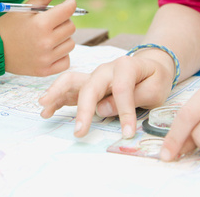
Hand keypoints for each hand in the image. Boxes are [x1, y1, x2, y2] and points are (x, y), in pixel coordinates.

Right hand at [0, 0, 76, 75]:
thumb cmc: (9, 26)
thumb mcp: (23, 9)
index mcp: (40, 24)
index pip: (68, 10)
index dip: (69, 3)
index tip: (67, 3)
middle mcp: (45, 42)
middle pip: (71, 27)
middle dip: (63, 21)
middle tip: (51, 21)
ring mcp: (45, 58)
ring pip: (70, 44)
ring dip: (63, 38)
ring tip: (48, 36)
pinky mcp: (44, 71)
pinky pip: (66, 60)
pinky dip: (61, 55)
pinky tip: (49, 50)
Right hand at [39, 48, 174, 137]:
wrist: (151, 67)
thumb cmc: (154, 79)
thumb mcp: (155, 89)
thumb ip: (133, 97)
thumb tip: (103, 108)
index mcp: (125, 66)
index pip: (122, 89)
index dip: (125, 112)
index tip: (128, 132)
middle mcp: (105, 69)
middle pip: (90, 86)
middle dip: (84, 109)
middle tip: (79, 131)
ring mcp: (94, 76)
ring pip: (70, 81)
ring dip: (56, 94)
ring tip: (44, 108)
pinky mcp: (88, 84)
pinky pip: (68, 88)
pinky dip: (56, 97)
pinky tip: (46, 110)